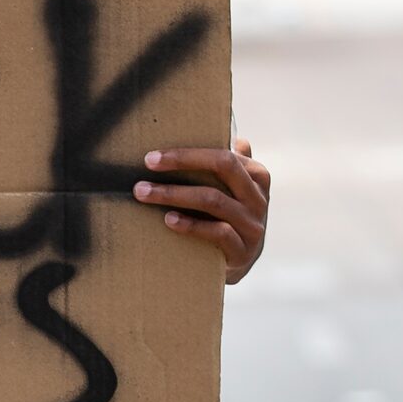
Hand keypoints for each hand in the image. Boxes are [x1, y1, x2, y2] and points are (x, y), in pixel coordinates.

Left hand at [135, 139, 271, 283]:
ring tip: (143, 193)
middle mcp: (259, 199)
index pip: (225, 155)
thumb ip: (230, 165)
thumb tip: (228, 136)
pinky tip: (168, 220)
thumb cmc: (227, 218)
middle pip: (224, 167)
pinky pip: (218, 232)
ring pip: (214, 200)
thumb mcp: (232, 190)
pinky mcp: (243, 251)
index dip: (188, 153)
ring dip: (174, 194)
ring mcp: (253, 225)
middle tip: (147, 163)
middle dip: (182, 162)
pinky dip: (190, 224)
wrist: (237, 265)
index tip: (153, 155)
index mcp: (257, 177)